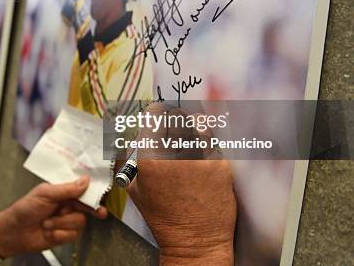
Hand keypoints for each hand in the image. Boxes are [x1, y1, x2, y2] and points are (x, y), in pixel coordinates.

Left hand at [0, 176, 107, 257]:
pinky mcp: (64, 235)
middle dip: (88, 210)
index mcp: (62, 191)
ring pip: (79, 222)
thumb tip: (85, 181)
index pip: (82, 189)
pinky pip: (72, 235)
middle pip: (86, 207)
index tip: (102, 195)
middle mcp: (67, 205)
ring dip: (62, 223)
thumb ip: (66, 189)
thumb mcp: (44, 194)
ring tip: (47, 223)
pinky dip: (59, 234)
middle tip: (99, 212)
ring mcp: (66, 220)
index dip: (93, 192)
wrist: (14, 232)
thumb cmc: (24, 209)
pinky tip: (49, 232)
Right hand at [126, 103, 236, 264]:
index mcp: (150, 158)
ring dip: (193, 128)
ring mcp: (200, 158)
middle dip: (174, 119)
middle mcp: (175, 154)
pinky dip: (207, 145)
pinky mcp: (221, 165)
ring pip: (198, 125)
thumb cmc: (163, 216)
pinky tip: (203, 154)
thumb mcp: (134, 188)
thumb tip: (136, 138)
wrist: (195, 240)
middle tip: (174, 127)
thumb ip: (132, 160)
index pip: (154, 115)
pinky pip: (213, 143)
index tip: (158, 114)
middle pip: (177, 116)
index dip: (156, 112)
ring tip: (190, 137)